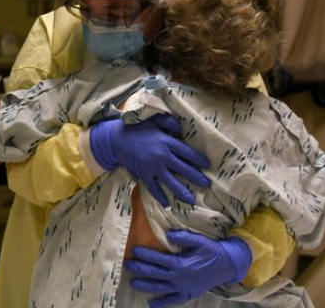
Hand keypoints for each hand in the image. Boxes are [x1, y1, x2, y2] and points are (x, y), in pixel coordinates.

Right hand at [90, 115, 209, 204]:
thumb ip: (168, 123)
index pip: (187, 153)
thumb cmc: (136, 128)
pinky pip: (154, 188)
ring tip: (192, 200)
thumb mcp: (154, 121)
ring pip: (171, 182)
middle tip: (206, 184)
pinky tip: (167, 204)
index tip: (207, 165)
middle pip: (183, 169)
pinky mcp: (144, 175)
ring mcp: (153, 167)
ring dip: (182, 192)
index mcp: (167, 142)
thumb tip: (182, 129)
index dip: (198, 160)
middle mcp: (163, 156)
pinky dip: (160, 196)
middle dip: (196, 177)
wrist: (117, 139)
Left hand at [124, 230, 252, 307]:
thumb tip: (168, 234)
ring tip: (133, 282)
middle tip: (128, 264)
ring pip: (160, 287)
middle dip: (141, 268)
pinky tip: (152, 304)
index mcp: (181, 263)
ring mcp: (183, 288)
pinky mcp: (188, 294)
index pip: (158, 259)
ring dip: (146, 285)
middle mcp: (179, 277)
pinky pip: (173, 300)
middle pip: (156, 273)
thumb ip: (183, 237)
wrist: (227, 266)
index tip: (135, 250)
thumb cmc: (212, 251)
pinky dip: (162, 303)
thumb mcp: (199, 241)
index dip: (146, 255)